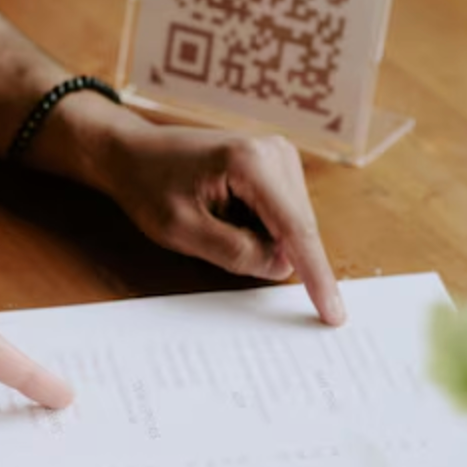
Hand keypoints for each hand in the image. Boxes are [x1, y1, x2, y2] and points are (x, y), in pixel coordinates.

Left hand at [99, 123, 344, 325]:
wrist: (132, 153)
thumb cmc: (148, 186)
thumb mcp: (181, 230)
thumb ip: (233, 253)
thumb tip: (281, 267)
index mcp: (252, 162)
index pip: (297, 231)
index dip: (317, 276)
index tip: (334, 314)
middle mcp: (276, 152)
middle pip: (297, 229)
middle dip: (268, 251)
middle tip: (211, 235)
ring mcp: (279, 156)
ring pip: (291, 226)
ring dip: (259, 239)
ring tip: (212, 217)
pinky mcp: (276, 167)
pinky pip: (280, 216)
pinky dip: (257, 229)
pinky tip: (222, 213)